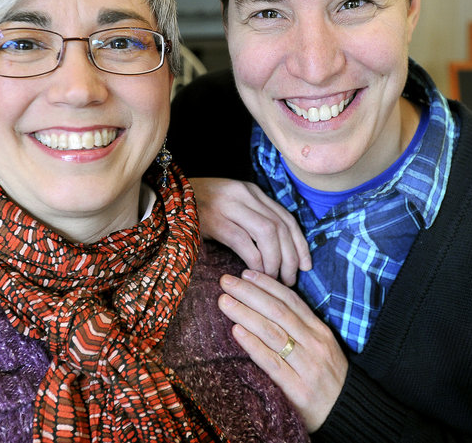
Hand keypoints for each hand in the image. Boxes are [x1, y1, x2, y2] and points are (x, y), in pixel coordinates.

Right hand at [190, 177, 310, 285]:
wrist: (165, 199)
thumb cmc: (198, 209)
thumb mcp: (230, 206)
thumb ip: (251, 218)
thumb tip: (278, 250)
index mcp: (251, 191)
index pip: (286, 217)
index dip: (300, 244)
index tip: (306, 266)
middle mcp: (244, 194)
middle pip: (281, 226)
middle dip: (291, 257)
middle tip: (291, 280)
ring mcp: (229, 205)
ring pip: (268, 233)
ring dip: (275, 260)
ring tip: (274, 280)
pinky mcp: (214, 219)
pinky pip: (244, 242)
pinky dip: (254, 261)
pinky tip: (253, 275)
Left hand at [218, 269, 347, 431]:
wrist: (348, 413)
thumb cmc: (328, 378)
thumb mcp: (320, 347)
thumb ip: (299, 328)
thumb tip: (265, 306)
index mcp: (319, 330)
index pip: (291, 300)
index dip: (266, 285)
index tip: (245, 273)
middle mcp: (314, 343)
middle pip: (278, 311)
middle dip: (250, 293)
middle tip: (225, 281)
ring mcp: (307, 366)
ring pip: (272, 332)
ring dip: (246, 314)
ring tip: (225, 302)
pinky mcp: (298, 389)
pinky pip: (272, 363)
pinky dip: (253, 345)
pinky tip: (236, 332)